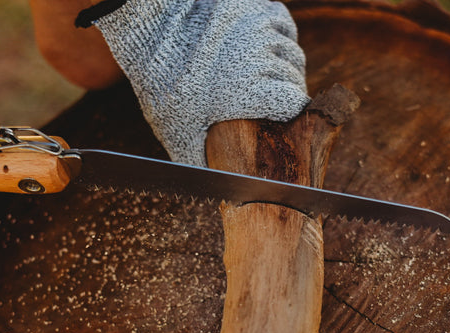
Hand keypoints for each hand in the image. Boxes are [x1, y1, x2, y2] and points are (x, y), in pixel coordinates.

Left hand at [90, 0, 310, 165]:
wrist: (153, 33)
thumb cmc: (165, 86)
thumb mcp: (178, 131)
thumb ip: (200, 161)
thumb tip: (219, 197)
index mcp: (251, 91)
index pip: (294, 104)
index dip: (289, 113)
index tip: (277, 118)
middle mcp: (262, 57)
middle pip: (295, 79)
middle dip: (286, 91)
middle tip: (265, 100)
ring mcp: (260, 29)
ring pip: (292, 51)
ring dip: (284, 65)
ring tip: (265, 75)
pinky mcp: (255, 7)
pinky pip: (283, 23)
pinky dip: (280, 35)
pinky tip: (265, 46)